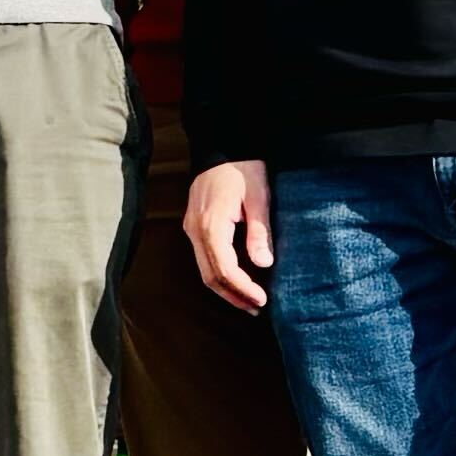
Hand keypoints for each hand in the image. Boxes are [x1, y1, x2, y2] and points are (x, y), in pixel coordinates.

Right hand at [184, 160, 276, 313]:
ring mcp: (191, 228)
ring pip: (204, 269)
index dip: (242, 288)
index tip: (262, 299)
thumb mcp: (258, 197)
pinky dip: (219, 275)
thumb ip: (259, 231)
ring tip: (248, 301)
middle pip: (209, 274)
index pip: (223, 267)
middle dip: (233, 295)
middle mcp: (195, 229)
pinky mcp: (194, 226)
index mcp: (211, 223)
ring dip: (225, 289)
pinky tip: (237, 281)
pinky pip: (203, 258)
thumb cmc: (244, 170)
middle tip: (257, 308)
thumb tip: (263, 264)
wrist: (223, 147)